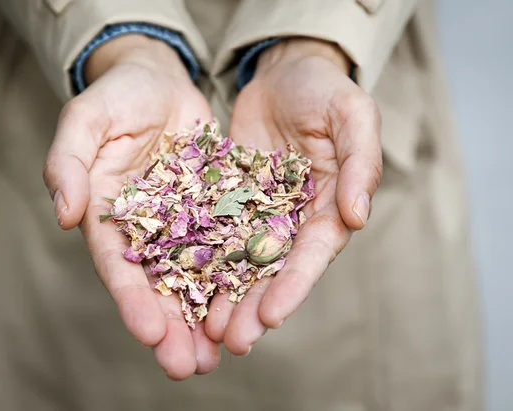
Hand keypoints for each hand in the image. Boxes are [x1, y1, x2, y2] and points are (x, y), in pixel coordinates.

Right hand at [42, 35, 218, 378]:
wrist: (158, 78)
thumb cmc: (116, 96)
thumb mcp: (85, 121)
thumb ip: (68, 163)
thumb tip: (65, 214)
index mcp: (109, 215)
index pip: (117, 265)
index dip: (132, 300)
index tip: (149, 334)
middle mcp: (146, 228)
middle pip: (158, 284)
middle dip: (172, 326)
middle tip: (185, 367)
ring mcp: (182, 221)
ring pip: (195, 275)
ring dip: (205, 315)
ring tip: (219, 355)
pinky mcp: (214, 208)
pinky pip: (228, 244)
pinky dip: (236, 276)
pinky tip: (250, 305)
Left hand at [205, 39, 382, 354]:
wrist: (284, 72)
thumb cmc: (325, 90)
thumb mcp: (353, 115)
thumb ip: (361, 163)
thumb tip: (358, 217)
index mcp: (331, 206)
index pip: (313, 253)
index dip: (294, 286)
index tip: (271, 316)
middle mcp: (296, 219)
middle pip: (275, 270)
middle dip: (255, 306)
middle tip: (232, 341)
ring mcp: (261, 213)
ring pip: (242, 262)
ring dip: (227, 297)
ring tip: (206, 331)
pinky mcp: (230, 201)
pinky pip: (215, 234)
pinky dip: (203, 261)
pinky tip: (184, 286)